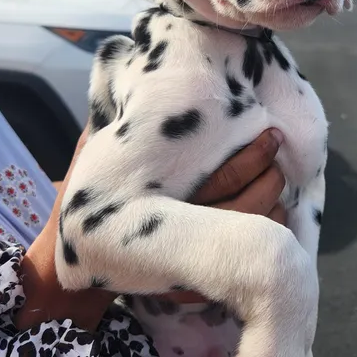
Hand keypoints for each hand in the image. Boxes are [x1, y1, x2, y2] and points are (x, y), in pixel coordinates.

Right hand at [17, 127, 286, 326]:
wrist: (76, 251)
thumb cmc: (90, 188)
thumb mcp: (98, 149)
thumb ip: (119, 121)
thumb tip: (133, 73)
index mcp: (165, 195)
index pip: (226, 178)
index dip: (256, 156)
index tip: (272, 136)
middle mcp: (180, 230)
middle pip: (246, 209)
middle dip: (272, 180)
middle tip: (279, 154)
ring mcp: (187, 262)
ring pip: (249, 240)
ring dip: (276, 210)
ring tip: (280, 181)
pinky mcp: (192, 283)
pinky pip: (239, 266)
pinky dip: (264, 240)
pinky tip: (273, 216)